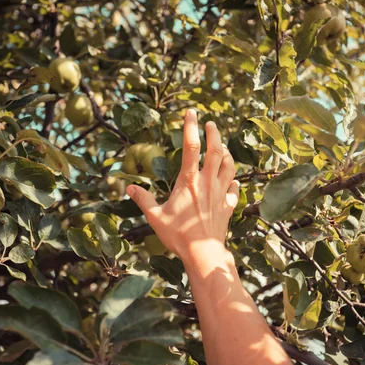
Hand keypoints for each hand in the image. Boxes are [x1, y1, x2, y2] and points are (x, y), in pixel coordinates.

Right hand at [126, 109, 238, 259]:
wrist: (203, 252)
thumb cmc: (178, 235)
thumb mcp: (155, 217)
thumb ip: (143, 200)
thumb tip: (130, 187)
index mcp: (188, 181)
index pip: (191, 147)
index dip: (191, 127)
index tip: (191, 112)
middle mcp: (207, 182)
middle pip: (216, 150)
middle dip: (214, 133)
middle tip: (211, 123)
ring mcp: (220, 193)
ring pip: (228, 165)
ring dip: (226, 152)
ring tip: (222, 146)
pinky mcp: (228, 205)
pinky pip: (234, 187)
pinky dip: (233, 179)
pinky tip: (230, 178)